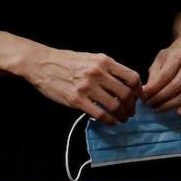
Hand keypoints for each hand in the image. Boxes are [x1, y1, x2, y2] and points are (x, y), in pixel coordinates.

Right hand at [22, 46, 140, 123]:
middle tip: (131, 111)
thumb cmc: (67, 60)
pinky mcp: (76, 100)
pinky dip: (109, 120)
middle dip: (132, 106)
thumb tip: (124, 83)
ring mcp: (87, 87)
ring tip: (122, 118)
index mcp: (104, 61)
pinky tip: (110, 122)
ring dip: (122, 115)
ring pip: (115, 105)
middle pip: (126, 93)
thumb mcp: (92, 58)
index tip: (137, 97)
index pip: (131, 77)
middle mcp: (98, 73)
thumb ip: (107, 69)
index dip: (138, 90)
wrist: (43, 64)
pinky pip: (100, 114)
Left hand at [143, 42, 180, 114]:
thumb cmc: (172, 55)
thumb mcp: (160, 59)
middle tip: (149, 104)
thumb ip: (153, 75)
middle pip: (175, 87)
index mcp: (179, 55)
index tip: (143, 97)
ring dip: (170, 105)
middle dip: (159, 99)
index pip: (165, 76)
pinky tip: (179, 112)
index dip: (153, 89)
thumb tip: (146, 93)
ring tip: (158, 108)